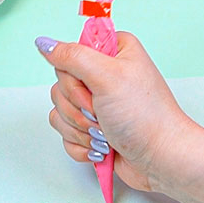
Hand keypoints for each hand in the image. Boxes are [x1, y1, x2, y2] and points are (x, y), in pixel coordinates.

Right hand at [35, 32, 194, 191]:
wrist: (159, 159)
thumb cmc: (144, 117)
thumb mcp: (108, 77)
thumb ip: (72, 56)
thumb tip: (43, 43)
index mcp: (112, 54)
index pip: (69, 55)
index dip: (74, 77)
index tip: (93, 89)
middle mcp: (103, 77)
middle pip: (61, 86)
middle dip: (79, 108)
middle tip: (102, 115)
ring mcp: (97, 105)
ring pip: (61, 112)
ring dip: (81, 129)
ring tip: (105, 134)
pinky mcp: (92, 130)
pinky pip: (66, 134)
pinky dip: (82, 145)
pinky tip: (102, 148)